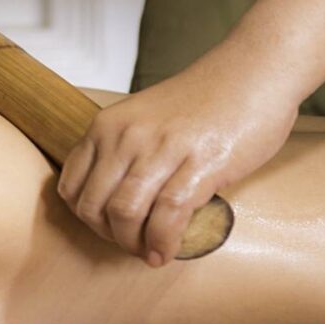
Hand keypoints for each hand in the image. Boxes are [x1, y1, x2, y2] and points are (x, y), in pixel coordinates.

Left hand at [57, 57, 299, 266]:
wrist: (253, 71)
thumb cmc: (203, 101)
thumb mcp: (143, 118)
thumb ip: (123, 151)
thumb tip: (113, 201)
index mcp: (108, 126)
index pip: (71, 186)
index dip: (85, 217)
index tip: (106, 228)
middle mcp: (127, 136)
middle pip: (94, 207)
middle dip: (108, 237)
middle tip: (130, 244)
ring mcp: (162, 149)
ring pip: (125, 214)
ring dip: (134, 244)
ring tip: (149, 252)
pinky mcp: (200, 163)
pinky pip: (167, 216)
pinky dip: (163, 243)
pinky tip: (167, 251)